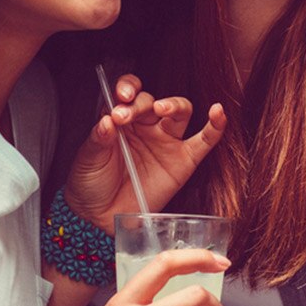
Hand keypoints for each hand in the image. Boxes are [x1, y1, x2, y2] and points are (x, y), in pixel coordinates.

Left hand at [65, 74, 227, 230]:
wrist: (100, 217)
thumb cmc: (92, 184)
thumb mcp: (88, 158)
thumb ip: (98, 138)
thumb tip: (107, 120)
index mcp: (122, 120)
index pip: (130, 93)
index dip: (128, 88)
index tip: (121, 96)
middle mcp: (146, 126)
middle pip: (153, 101)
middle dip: (141, 103)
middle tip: (125, 116)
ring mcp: (166, 142)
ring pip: (180, 112)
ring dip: (174, 104)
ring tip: (161, 108)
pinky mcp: (184, 160)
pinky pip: (205, 140)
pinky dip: (215, 125)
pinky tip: (217, 112)